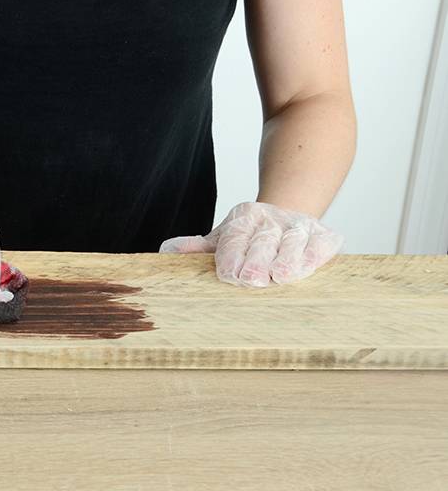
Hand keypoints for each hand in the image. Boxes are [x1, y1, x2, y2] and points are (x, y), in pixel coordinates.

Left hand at [159, 201, 343, 286]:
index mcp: (245, 217)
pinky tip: (308, 266)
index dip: (231, 255)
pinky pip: (321, 244)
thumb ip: (199, 248)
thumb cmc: (249, 236)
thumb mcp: (223, 238)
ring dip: (287, 259)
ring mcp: (298, 226)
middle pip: (263, 242)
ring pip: (293, 243)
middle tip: (251, 279)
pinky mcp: (323, 235)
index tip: (228, 273)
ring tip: (281, 275)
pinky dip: (315, 254)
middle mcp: (272, 219)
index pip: (235, 237)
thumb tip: (167, 253)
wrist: (287, 212)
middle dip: (257, 260)